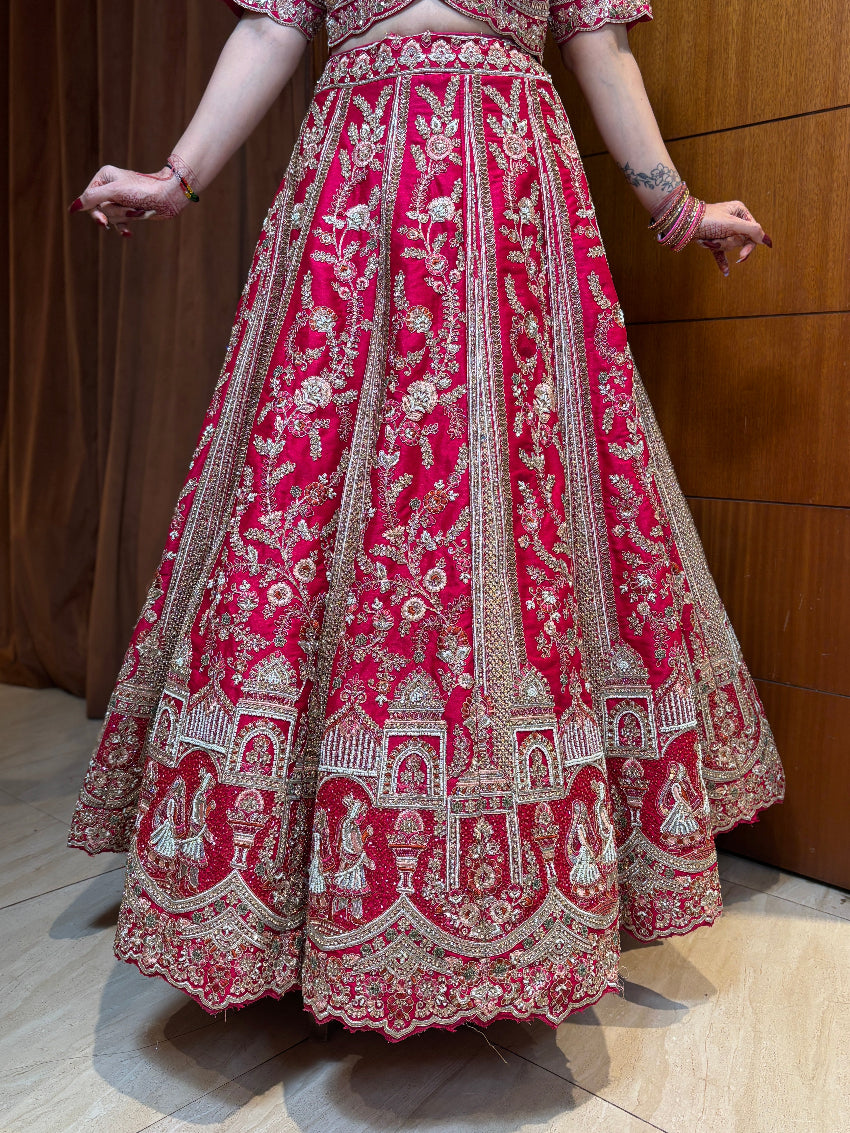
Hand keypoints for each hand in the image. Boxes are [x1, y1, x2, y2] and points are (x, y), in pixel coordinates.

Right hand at [67, 163, 189, 236]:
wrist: (168, 196)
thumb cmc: (143, 190)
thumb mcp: (115, 192)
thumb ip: (92, 198)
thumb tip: (73, 208)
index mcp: (104, 176)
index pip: (88, 198)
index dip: (94, 211)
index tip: (102, 221)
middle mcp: (110, 187)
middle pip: (99, 209)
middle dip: (113, 213)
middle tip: (123, 214)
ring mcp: (119, 199)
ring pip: (111, 216)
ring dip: (124, 216)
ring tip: (137, 210)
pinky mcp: (129, 210)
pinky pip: (119, 223)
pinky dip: (123, 228)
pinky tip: (128, 234)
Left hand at [696, 200, 772, 276]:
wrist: (684, 223)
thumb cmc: (708, 220)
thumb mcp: (732, 224)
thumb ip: (751, 231)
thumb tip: (767, 241)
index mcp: (740, 211)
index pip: (753, 231)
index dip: (748, 245)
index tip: (742, 256)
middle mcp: (733, 219)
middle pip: (740, 240)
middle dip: (729, 244)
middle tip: (718, 241)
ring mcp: (723, 230)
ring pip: (729, 246)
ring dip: (719, 246)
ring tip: (707, 240)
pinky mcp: (713, 239)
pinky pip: (721, 253)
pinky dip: (722, 261)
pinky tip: (725, 272)